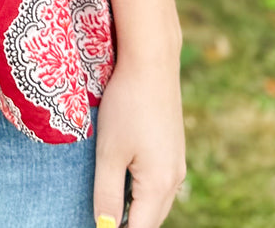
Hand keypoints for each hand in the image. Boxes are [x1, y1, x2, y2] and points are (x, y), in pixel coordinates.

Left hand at [92, 55, 185, 227]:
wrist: (151, 63)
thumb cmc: (126, 105)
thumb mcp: (109, 151)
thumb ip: (107, 192)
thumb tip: (104, 225)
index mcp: (160, 185)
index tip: (98, 226)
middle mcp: (174, 179)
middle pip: (150, 219)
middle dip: (127, 224)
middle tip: (100, 217)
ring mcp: (176, 163)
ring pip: (156, 201)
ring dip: (134, 208)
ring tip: (108, 204)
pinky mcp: (173, 148)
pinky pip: (159, 183)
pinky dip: (141, 191)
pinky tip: (122, 178)